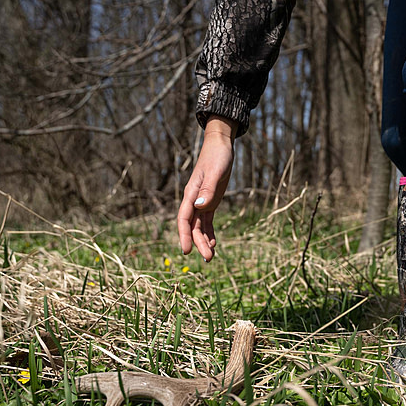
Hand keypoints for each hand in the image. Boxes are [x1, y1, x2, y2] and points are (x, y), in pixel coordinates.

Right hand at [177, 116, 236, 261]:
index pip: (184, 218)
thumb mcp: (216, 172)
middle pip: (193, 227)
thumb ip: (207, 190)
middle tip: (207, 260)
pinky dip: (209, 233)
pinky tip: (214, 244)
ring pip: (200, 226)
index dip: (184, 235)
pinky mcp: (210, 201)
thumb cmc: (218, 156)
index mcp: (192, 193)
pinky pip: (207, 221)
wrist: (221, 145)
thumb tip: (199, 207)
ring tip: (210, 257)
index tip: (186, 250)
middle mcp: (194, 200)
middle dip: (198, 243)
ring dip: (204, 241)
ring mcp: (202, 201)